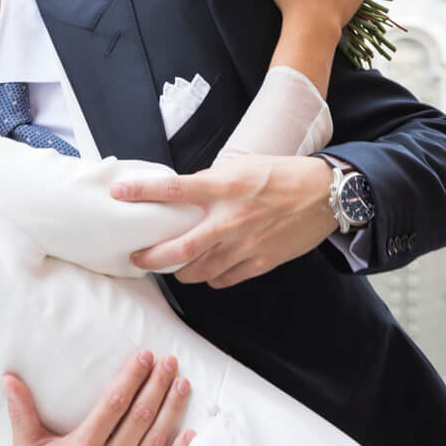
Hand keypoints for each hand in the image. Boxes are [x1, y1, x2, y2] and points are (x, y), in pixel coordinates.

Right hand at [7, 351, 196, 445]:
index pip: (114, 405)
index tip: (144, 357)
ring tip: (182, 384)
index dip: (131, 379)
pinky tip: (191, 432)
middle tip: (169, 362)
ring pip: (155, 441)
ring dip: (172, 410)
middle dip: (157, 386)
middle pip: (139, 418)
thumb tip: (8, 380)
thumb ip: (21, 411)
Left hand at [114, 153, 337, 287]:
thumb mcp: (243, 166)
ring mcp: (245, 244)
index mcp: (223, 187)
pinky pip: (224, 279)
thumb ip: (213, 182)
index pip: (173, 190)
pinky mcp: (260, 262)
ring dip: (181, 271)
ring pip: (199, 271)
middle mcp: (230, 218)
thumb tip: (186, 194)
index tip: (119, 194)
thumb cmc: (283, 175)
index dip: (142, 192)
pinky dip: (210, 278)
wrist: (325, 194)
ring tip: (173, 266)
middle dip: (151, 258)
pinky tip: (207, 270)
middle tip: (137, 257)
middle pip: (179, 248)